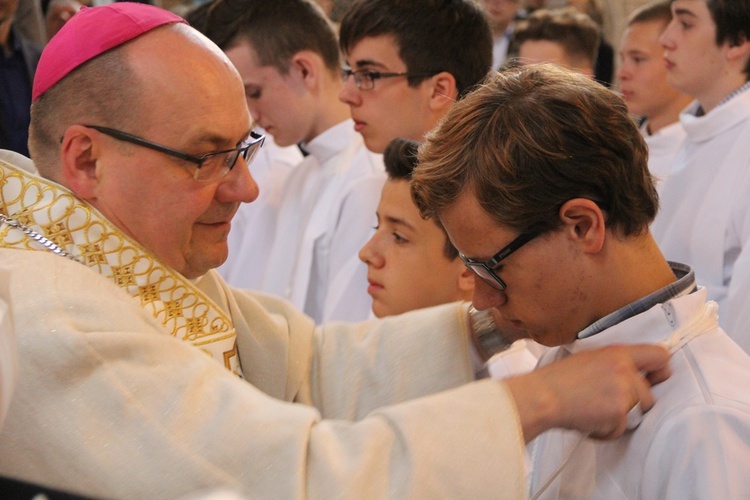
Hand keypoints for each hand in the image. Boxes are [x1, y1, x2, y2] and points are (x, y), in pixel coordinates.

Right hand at [504, 344, 669, 441]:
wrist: (542, 396)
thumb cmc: (558, 379)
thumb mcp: (588, 358)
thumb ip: (615, 362)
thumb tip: (634, 372)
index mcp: (618, 353)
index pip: (659, 355)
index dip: (661, 370)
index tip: (654, 379)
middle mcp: (624, 371)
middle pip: (649, 395)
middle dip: (632, 404)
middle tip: (608, 403)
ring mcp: (623, 393)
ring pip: (636, 413)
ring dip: (619, 418)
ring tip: (595, 411)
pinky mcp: (617, 414)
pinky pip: (621, 429)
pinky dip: (606, 430)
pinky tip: (588, 420)